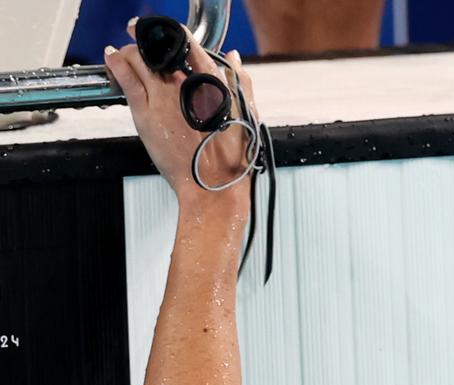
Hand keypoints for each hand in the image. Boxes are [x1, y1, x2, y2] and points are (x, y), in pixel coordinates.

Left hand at [104, 19, 255, 204]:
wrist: (214, 186)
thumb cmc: (232, 157)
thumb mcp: (246, 113)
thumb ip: (240, 81)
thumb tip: (233, 58)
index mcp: (212, 82)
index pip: (188, 43)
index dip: (174, 32)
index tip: (165, 31)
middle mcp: (186, 83)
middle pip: (159, 48)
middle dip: (147, 42)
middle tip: (140, 43)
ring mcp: (162, 96)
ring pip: (138, 58)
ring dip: (129, 51)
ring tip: (126, 55)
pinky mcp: (144, 112)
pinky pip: (125, 77)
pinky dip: (115, 63)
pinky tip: (111, 58)